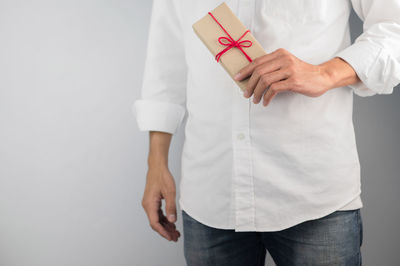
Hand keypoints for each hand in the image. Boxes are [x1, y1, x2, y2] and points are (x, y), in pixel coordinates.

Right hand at [141, 164, 180, 241]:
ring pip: (157, 219)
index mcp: (149, 204)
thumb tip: (172, 221)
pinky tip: (171, 223)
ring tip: (175, 232)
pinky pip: (157, 214)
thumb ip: (171, 207)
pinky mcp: (152, 202)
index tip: (170, 237)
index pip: (154, 223)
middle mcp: (147, 205)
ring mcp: (149, 204)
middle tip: (176, 237)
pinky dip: (164, 219)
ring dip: (165, 226)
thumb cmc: (162, 177)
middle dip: (165, 231)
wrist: (157, 167)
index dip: (163, 232)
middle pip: (155, 223)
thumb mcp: (170, 192)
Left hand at [234, 48, 348, 105]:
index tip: (237, 78)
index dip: (245, 70)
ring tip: (256, 100)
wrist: (322, 77)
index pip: (257, 61)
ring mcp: (289, 70)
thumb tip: (252, 78)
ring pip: (264, 80)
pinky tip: (266, 102)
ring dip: (257, 92)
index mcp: (280, 54)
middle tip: (246, 93)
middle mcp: (284, 59)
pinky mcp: (294, 81)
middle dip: (249, 84)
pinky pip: (274, 89)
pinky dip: (267, 97)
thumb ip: (272, 67)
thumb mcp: (287, 65)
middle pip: (259, 71)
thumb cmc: (302, 73)